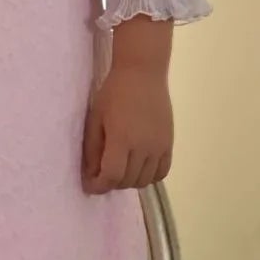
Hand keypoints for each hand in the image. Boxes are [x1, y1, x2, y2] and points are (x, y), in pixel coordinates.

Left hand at [82, 64, 173, 192]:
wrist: (143, 73)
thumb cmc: (113, 93)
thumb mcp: (95, 119)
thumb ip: (92, 149)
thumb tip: (92, 175)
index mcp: (121, 140)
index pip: (111, 176)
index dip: (98, 186)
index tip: (89, 184)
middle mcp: (143, 147)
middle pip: (127, 181)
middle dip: (111, 183)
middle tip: (101, 174)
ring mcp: (159, 147)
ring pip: (144, 181)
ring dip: (129, 181)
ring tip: (119, 169)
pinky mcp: (169, 144)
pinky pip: (162, 172)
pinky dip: (149, 177)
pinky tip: (138, 168)